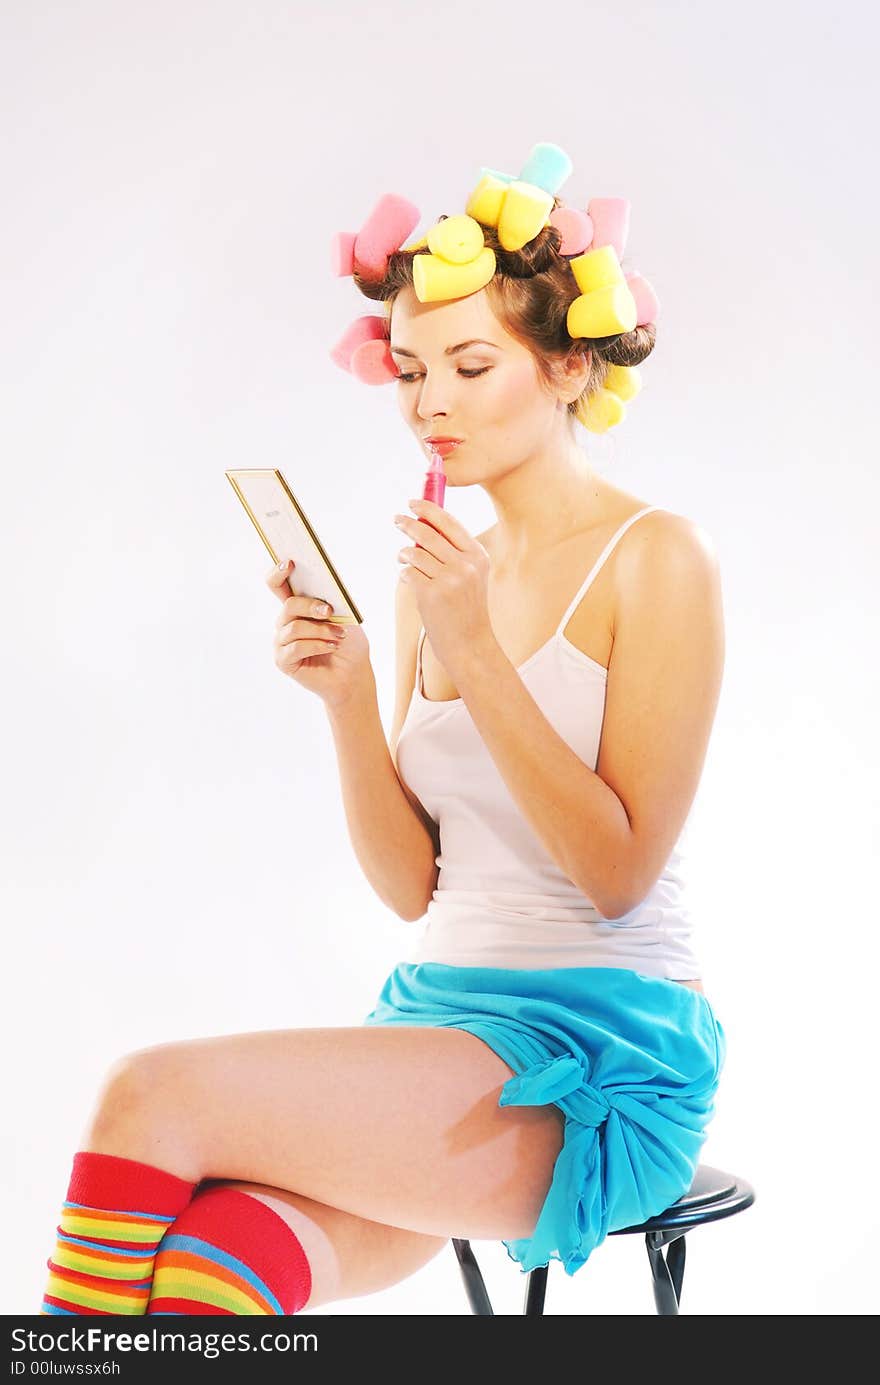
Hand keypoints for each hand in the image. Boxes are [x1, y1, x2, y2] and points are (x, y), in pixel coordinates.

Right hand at [265, 559, 372, 710]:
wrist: (353, 675)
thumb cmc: (348, 644)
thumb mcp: (345, 617)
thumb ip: (332, 602)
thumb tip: (322, 592)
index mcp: (298, 607)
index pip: (278, 585)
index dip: (278, 572)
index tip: (289, 563)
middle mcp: (285, 623)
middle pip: (289, 605)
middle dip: (311, 606)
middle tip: (330, 612)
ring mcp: (282, 642)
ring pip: (295, 627)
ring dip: (321, 630)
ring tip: (339, 636)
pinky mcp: (283, 661)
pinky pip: (296, 647)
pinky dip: (317, 645)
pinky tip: (332, 647)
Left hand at [394, 498, 495, 684]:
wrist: (469, 645)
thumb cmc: (466, 610)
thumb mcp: (471, 577)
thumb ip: (453, 552)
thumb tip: (423, 525)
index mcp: (478, 556)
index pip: (450, 523)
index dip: (429, 509)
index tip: (413, 503)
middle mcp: (466, 565)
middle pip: (428, 534)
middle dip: (408, 523)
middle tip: (396, 519)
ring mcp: (449, 579)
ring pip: (414, 552)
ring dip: (404, 553)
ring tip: (403, 558)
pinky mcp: (431, 594)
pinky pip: (407, 573)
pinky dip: (404, 574)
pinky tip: (409, 581)